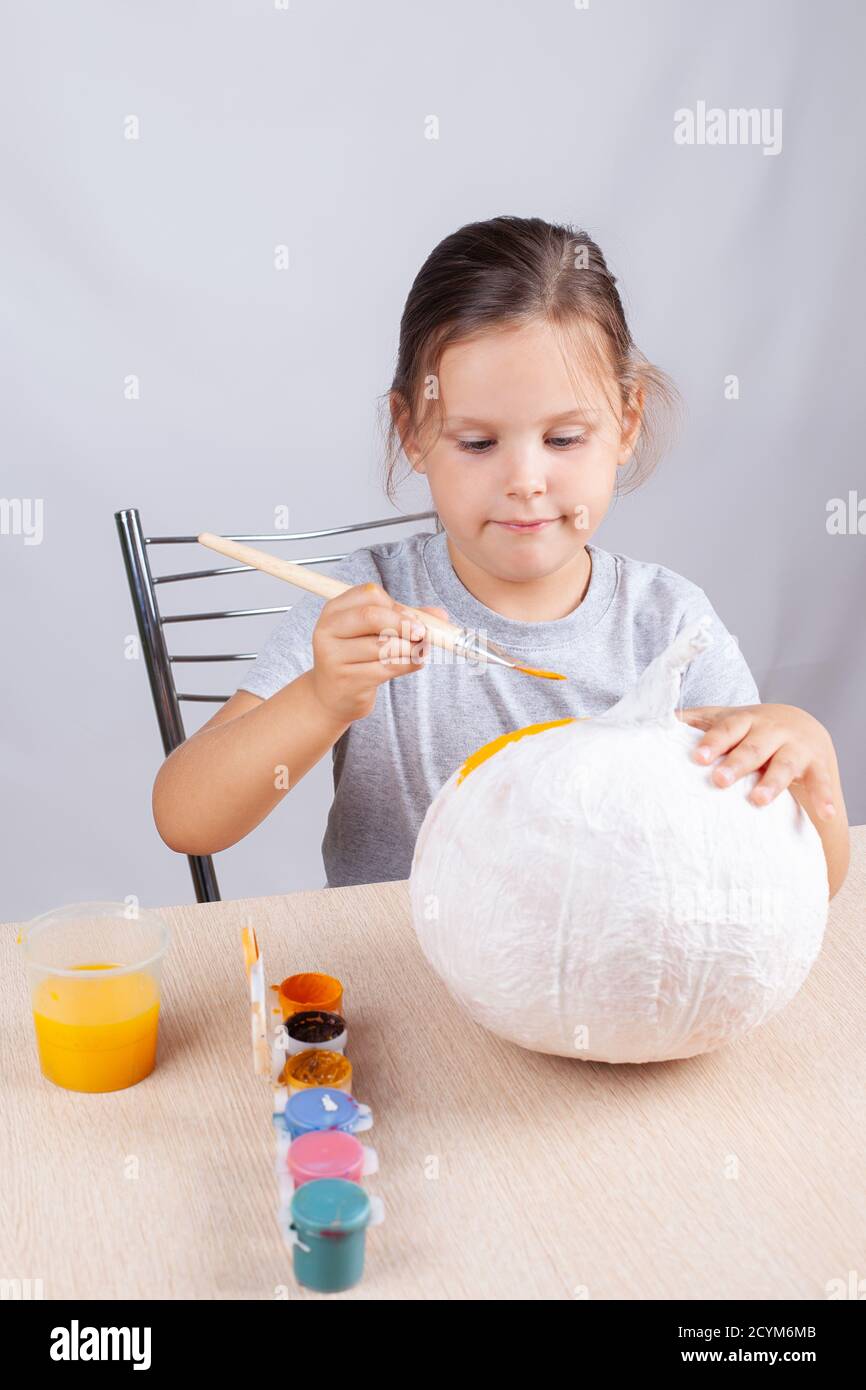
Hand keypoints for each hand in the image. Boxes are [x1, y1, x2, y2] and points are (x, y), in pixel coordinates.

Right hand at [311, 581, 447, 723]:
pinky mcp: (347, 680)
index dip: (397, 606)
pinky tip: (413, 663)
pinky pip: (387, 667)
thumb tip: (440, 615)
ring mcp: (334, 656)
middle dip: (405, 624)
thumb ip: (405, 619)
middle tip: (423, 634)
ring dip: (411, 648)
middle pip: (372, 616)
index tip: (413, 619)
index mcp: (334, 611)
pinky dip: (408, 664)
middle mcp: (328, 630)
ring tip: (419, 651)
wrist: (332, 697)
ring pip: (384, 645)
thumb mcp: (374, 633)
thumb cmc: (356, 659)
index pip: (370, 594)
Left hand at [675, 703, 838, 821]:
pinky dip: (824, 798)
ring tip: (757, 800)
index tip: (697, 758)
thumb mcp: (729, 721)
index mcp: (746, 720)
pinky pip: (822, 783)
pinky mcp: (817, 766)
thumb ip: (698, 722)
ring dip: (772, 782)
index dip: (713, 743)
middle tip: (719, 780)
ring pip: (783, 765)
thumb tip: (653, 720)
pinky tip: (824, 814)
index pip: (727, 729)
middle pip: (753, 747)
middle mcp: (772, 731)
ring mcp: (795, 748)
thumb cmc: (753, 729)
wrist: (804, 728)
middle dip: (737, 763)